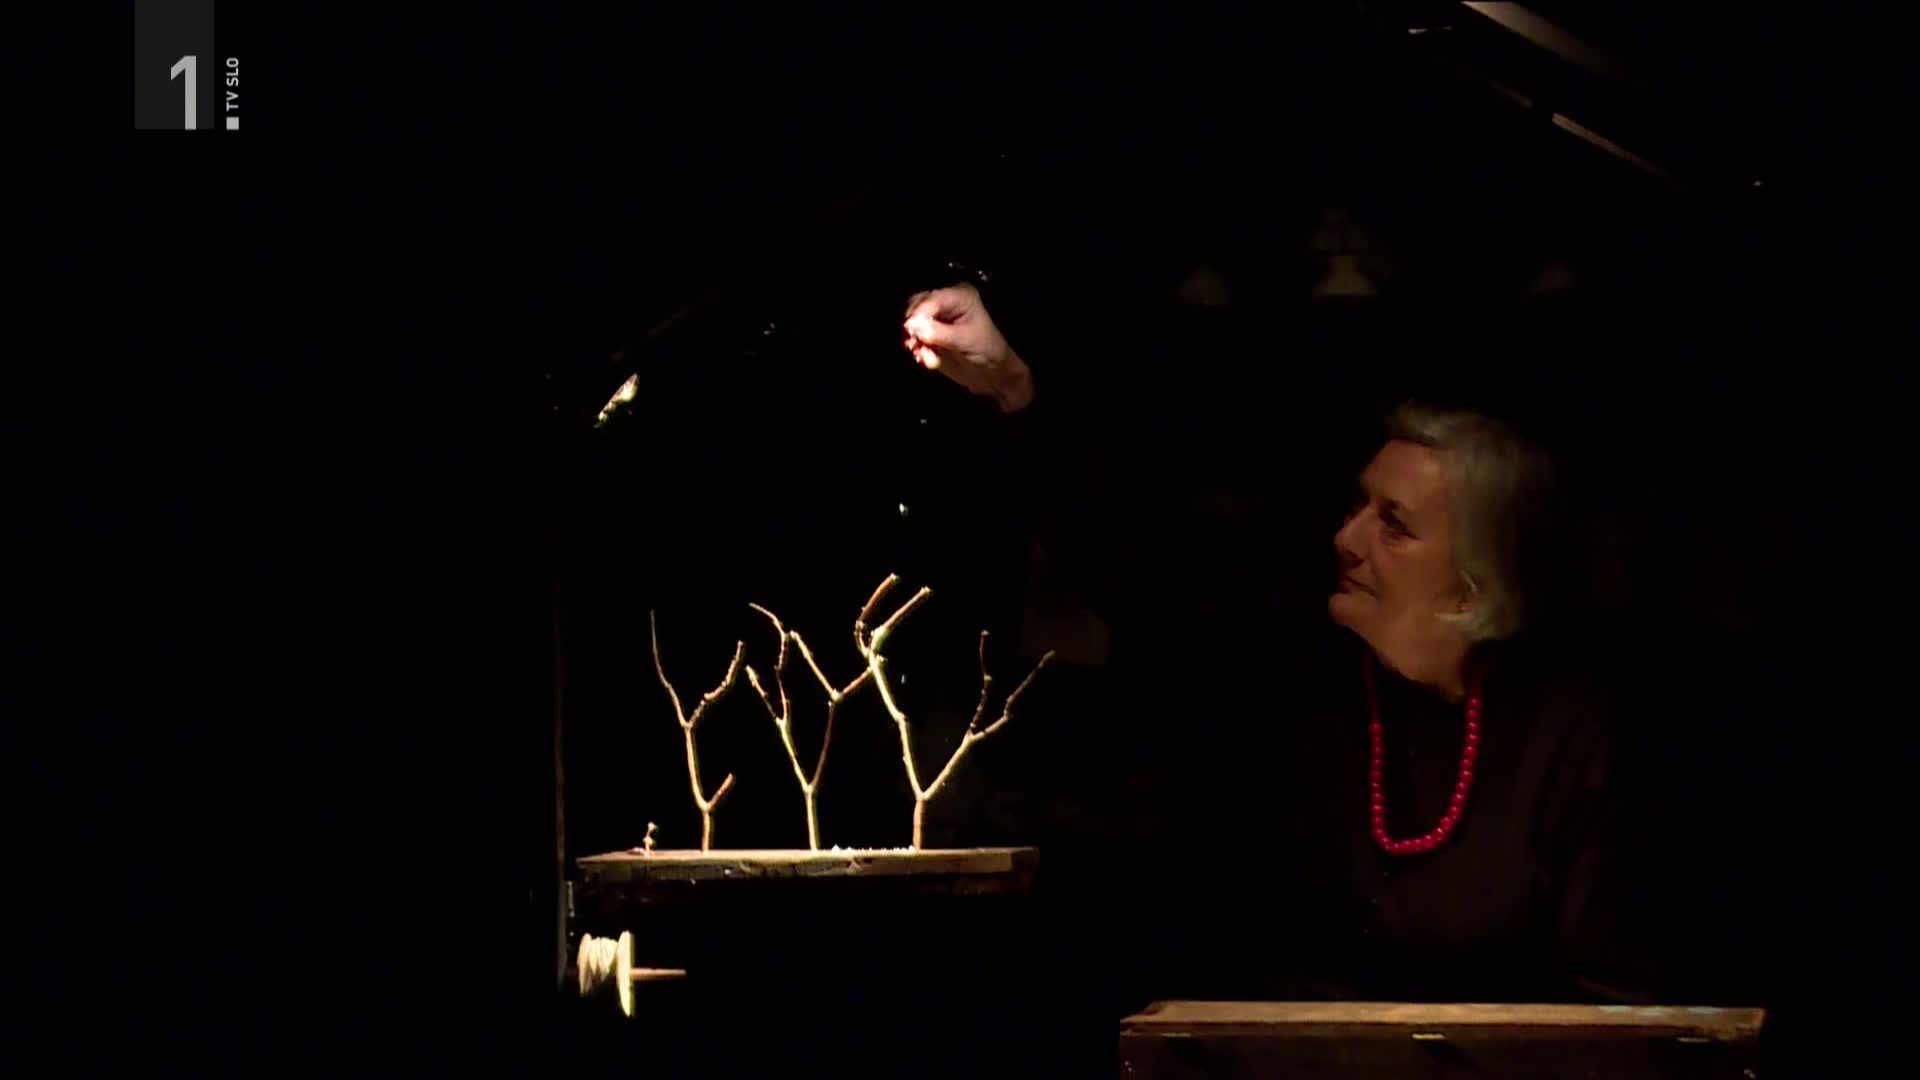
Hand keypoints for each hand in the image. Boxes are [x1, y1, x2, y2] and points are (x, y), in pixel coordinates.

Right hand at [902, 283, 1033, 412]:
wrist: (991, 372)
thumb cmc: (986, 351)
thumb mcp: (965, 340)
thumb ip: (939, 333)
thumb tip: (913, 326)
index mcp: (960, 296)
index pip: (932, 299)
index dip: (918, 314)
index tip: (910, 330)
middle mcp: (945, 301)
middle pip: (916, 306)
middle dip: (914, 327)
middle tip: (916, 345)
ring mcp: (936, 316)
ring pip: (912, 322)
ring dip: (914, 340)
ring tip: (924, 357)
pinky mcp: (930, 333)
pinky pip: (914, 337)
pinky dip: (917, 348)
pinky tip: (926, 359)